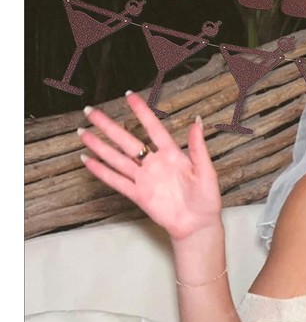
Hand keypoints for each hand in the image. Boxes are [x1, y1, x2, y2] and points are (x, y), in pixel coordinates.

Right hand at [79, 92, 221, 240]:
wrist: (197, 225)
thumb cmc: (206, 199)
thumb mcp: (206, 171)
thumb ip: (198, 147)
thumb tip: (198, 122)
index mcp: (172, 155)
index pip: (153, 128)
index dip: (141, 112)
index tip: (129, 96)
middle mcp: (154, 164)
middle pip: (127, 141)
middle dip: (109, 126)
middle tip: (91, 112)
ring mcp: (144, 179)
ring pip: (117, 159)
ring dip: (100, 146)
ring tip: (84, 133)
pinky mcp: (138, 195)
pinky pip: (117, 181)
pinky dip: (102, 172)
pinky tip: (88, 161)